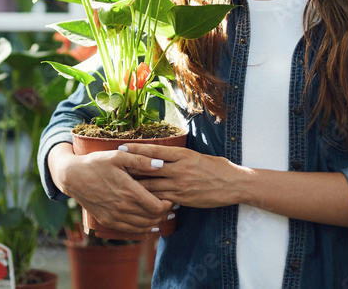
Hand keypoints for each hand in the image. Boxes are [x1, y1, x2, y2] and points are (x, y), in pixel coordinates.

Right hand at [48, 143, 173, 234]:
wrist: (72, 177)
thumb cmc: (96, 163)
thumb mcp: (118, 156)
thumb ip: (141, 160)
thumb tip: (161, 164)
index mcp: (128, 191)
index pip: (157, 207)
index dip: (167, 205)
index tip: (171, 197)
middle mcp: (122, 207)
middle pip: (152, 218)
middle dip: (164, 213)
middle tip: (170, 206)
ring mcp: (114, 217)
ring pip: (143, 226)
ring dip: (155, 222)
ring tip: (162, 215)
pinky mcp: (107, 221)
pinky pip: (130, 231)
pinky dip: (143, 230)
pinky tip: (149, 225)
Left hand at [121, 144, 244, 208]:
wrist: (234, 183)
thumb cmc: (217, 167)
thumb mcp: (197, 156)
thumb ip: (180, 157)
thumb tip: (163, 155)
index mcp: (182, 154)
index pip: (154, 151)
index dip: (136, 150)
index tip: (122, 148)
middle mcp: (179, 169)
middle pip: (148, 168)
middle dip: (130, 168)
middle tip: (113, 167)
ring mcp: (180, 185)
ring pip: (152, 185)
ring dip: (136, 185)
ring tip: (120, 184)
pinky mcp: (183, 198)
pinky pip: (162, 199)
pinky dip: (150, 198)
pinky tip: (138, 200)